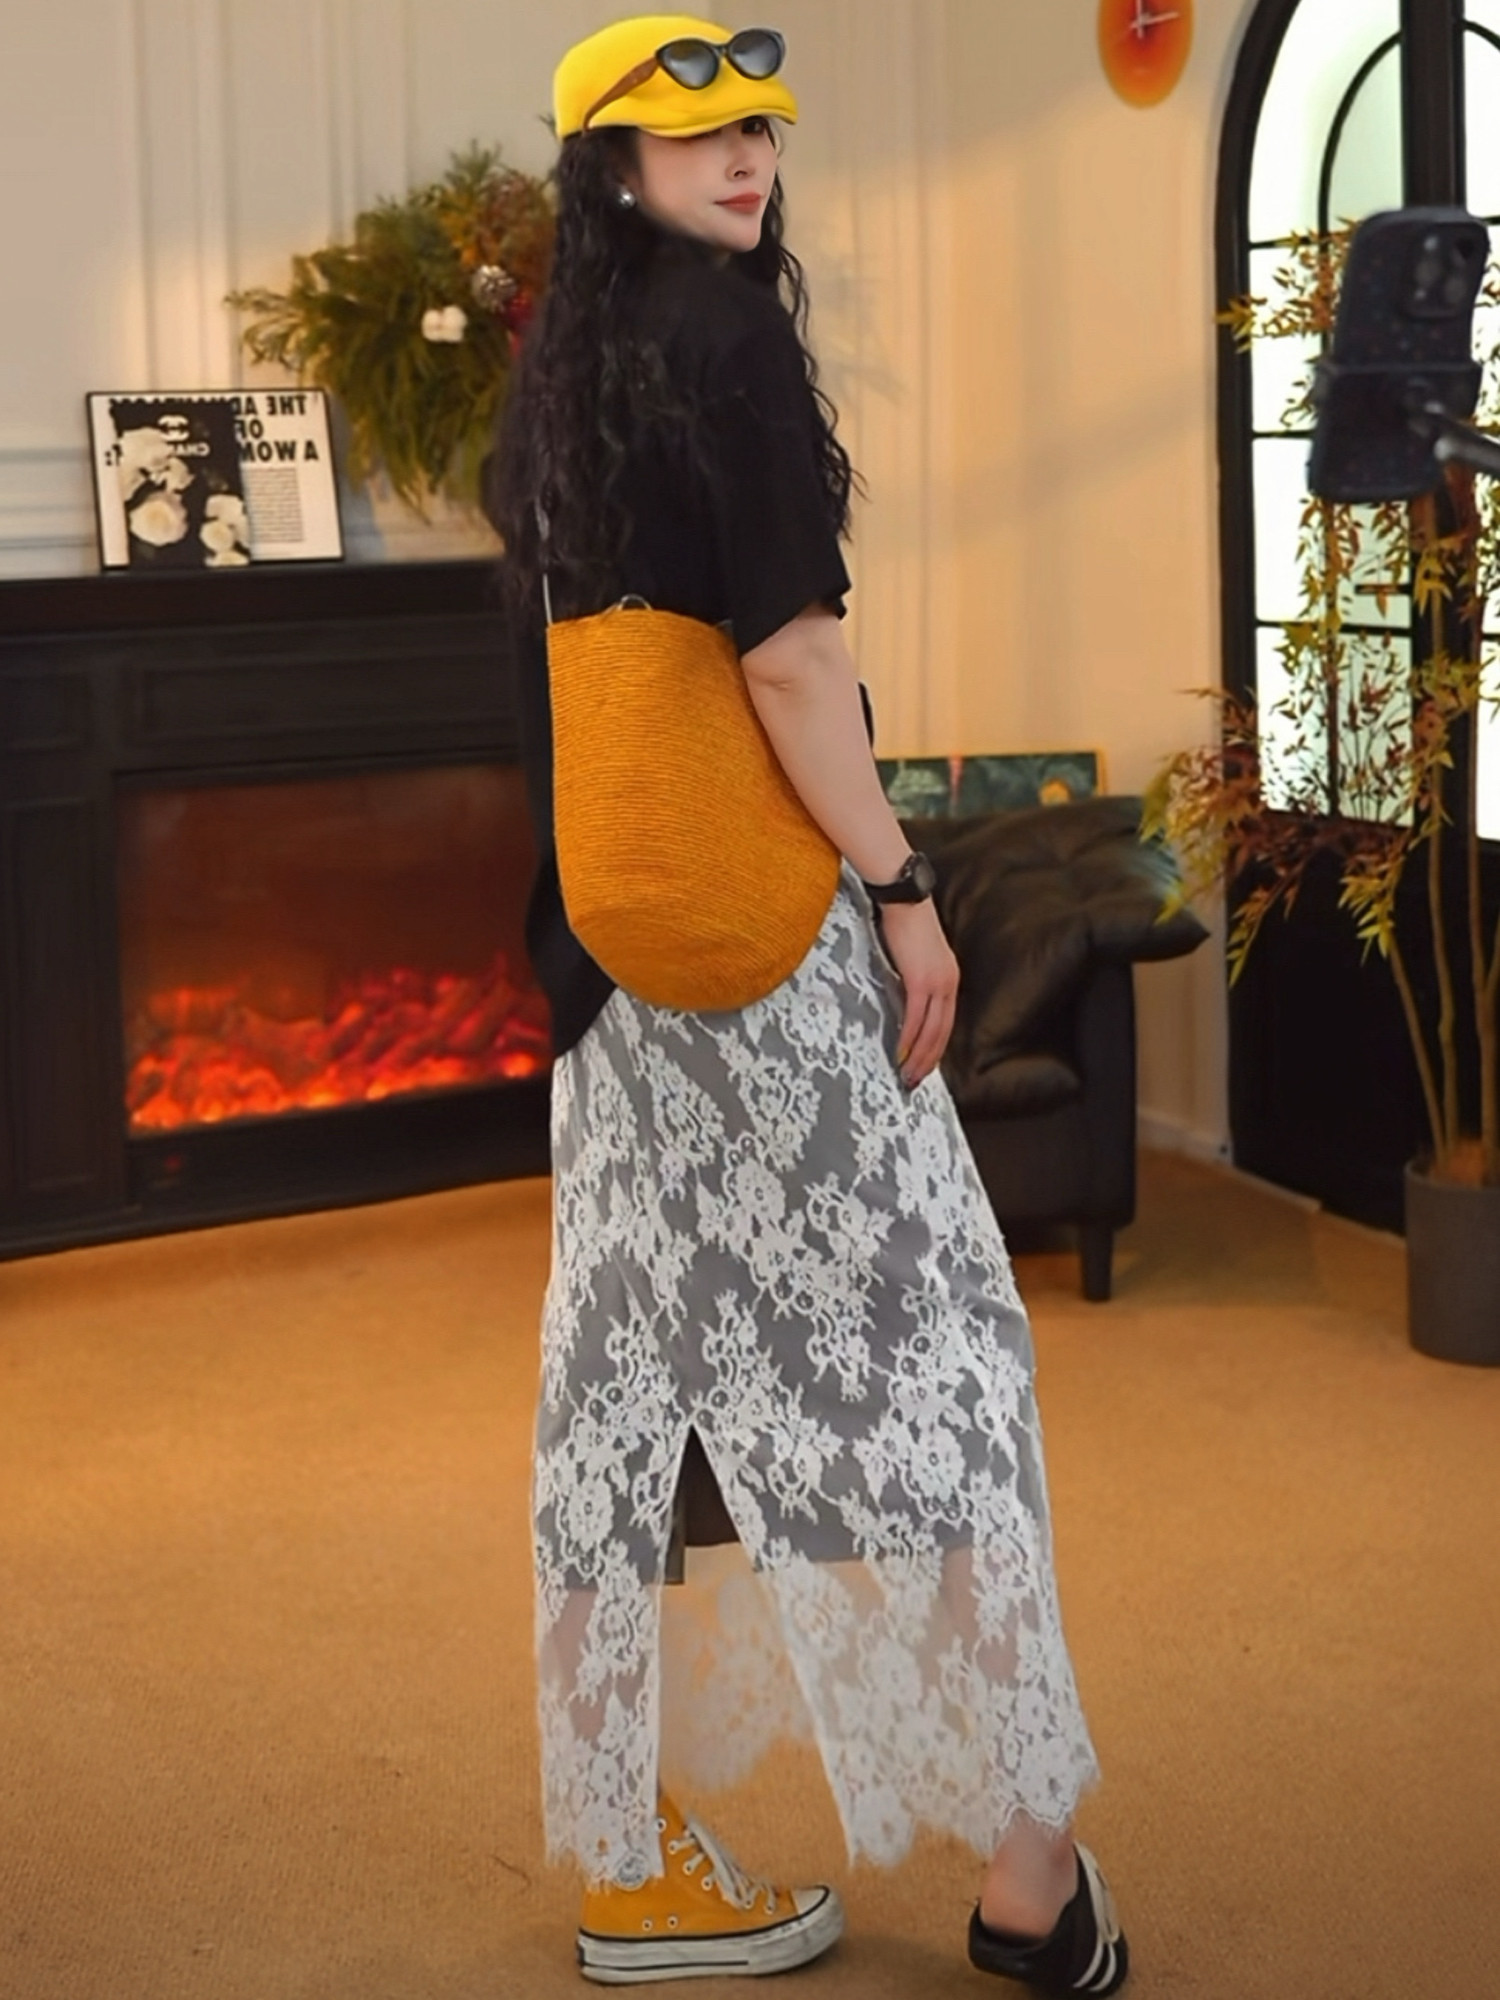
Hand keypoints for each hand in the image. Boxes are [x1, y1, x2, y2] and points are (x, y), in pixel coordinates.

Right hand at [876, 899, 958, 1087]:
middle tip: (915, 1081)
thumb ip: (917, 977)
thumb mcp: (917, 956)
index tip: (924, 1065)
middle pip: (943, 1033)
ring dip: (918, 1057)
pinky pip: (916, 1018)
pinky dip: (909, 1039)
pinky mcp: (921, 980)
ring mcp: (937, 983)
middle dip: (929, 1061)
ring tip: (906, 1075)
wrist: (905, 900)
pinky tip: (901, 1054)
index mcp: (950, 978)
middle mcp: (949, 983)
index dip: (936, 1048)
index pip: (946, 1023)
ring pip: (931, 1031)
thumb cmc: (906, 922)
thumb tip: (906, 999)